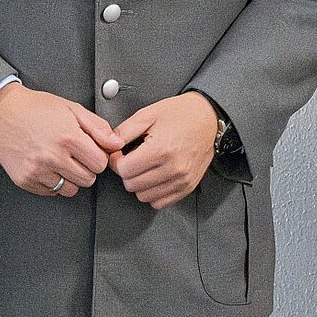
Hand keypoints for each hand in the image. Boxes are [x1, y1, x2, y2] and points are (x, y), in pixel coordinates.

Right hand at [0, 81, 120, 197]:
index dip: (98, 157)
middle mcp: (53, 156)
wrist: (1, 111)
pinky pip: (51, 193)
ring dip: (70, 178)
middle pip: (88, 180)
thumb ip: (98, 127)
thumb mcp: (72, 109)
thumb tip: (117, 144)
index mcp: (68, 137)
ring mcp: (37, 170)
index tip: (90, 151)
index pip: (100, 164)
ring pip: (71, 190)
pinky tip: (47, 165)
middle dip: (86, 168)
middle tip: (74, 154)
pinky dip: (52, 182)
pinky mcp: (25, 180)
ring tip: (60, 160)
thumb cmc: (36, 108)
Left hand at [107, 92, 218, 208]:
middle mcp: (173, 168)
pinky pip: (160, 202)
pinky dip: (152, 192)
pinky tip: (154, 177)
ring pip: (144, 196)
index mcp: (161, 149)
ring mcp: (182, 180)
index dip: (116, 161)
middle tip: (131, 159)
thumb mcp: (147, 114)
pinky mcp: (187, 187)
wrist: (208, 118)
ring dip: (139, 184)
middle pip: (132, 185)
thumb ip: (124, 131)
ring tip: (144, 167)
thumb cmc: (180, 114)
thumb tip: (109, 145)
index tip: (120, 154)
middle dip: (126, 172)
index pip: (124, 170)